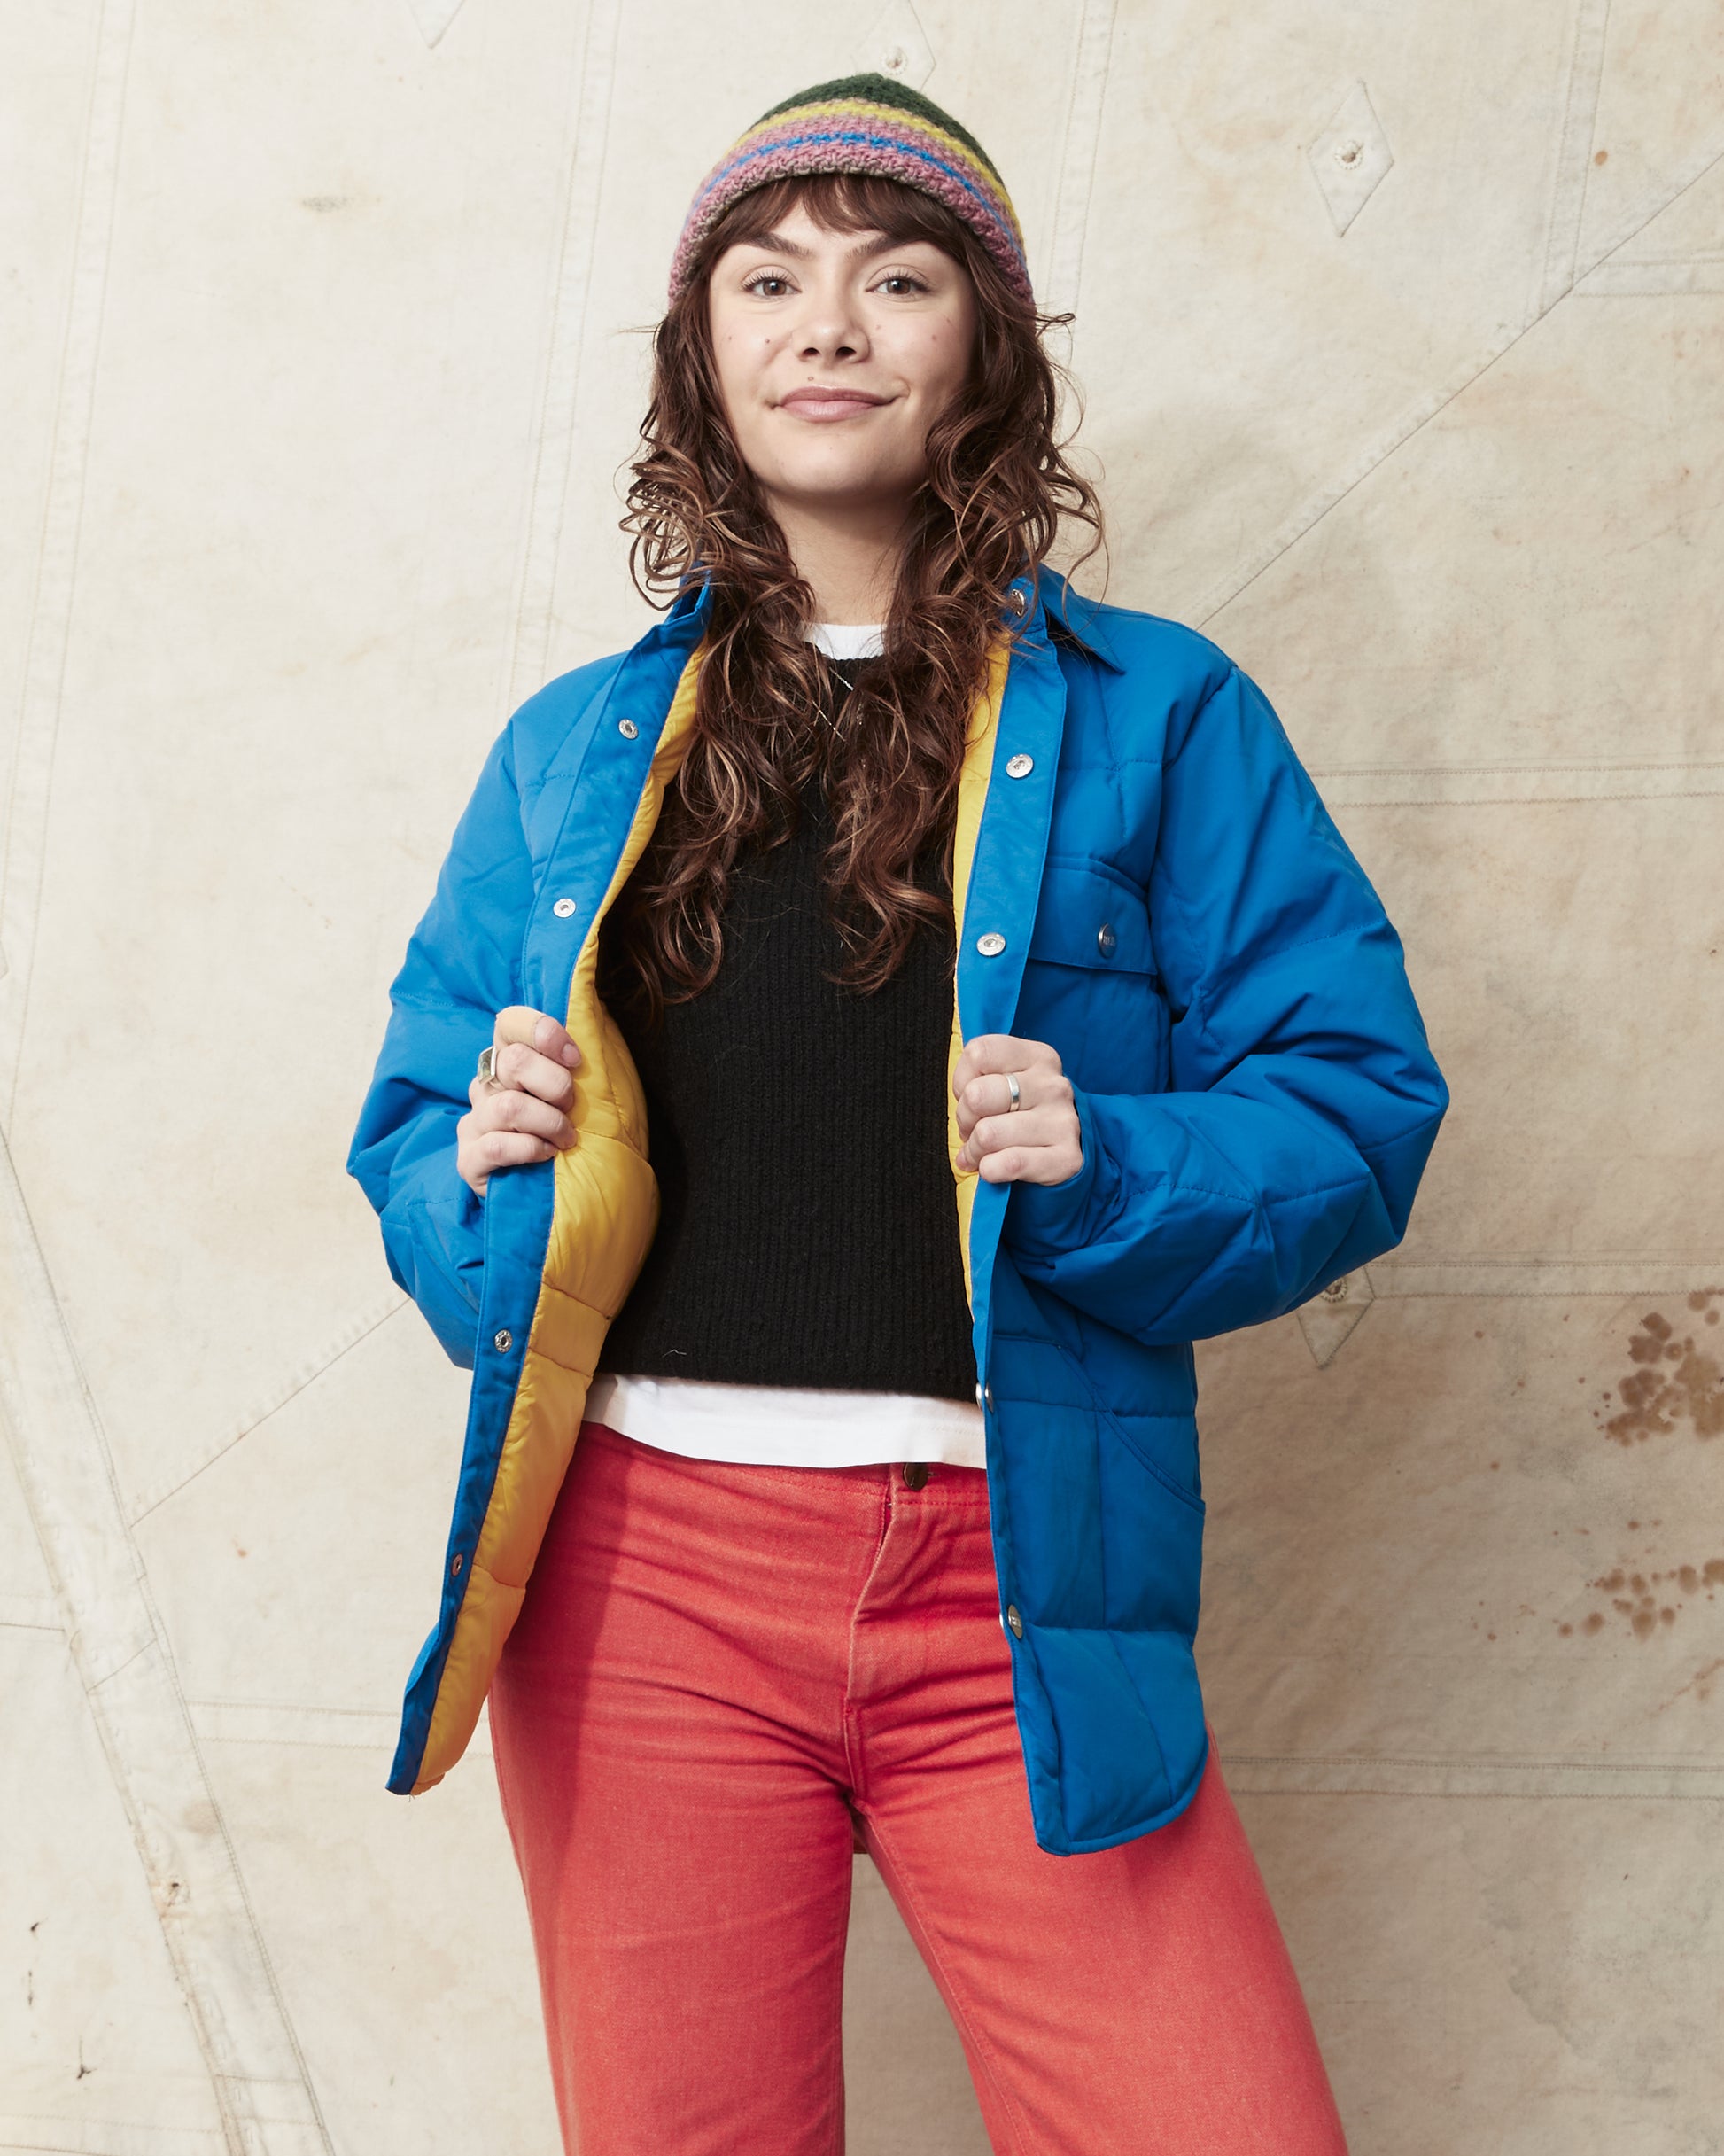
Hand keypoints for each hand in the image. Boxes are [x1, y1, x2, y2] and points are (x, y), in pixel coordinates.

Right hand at [456, 1006, 581, 1196]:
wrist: (568, 1194)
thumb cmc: (580, 1133)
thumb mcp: (589, 1089)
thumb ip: (582, 1055)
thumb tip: (593, 1014)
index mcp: (510, 1060)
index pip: (509, 1023)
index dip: (544, 1033)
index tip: (576, 1059)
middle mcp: (485, 1085)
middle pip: (512, 1061)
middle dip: (556, 1084)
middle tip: (573, 1107)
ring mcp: (473, 1122)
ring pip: (509, 1106)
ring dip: (550, 1122)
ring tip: (567, 1139)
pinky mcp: (469, 1160)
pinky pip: (497, 1146)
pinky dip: (531, 1149)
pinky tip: (548, 1156)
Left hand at [952, 1033, 1082, 1185]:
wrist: (1065, 1150)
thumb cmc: (1022, 1112)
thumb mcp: (1005, 1080)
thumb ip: (980, 1077)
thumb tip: (961, 1100)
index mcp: (1038, 1057)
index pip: (978, 1054)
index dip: (961, 1081)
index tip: (970, 1096)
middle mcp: (1053, 1086)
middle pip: (977, 1096)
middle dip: (965, 1119)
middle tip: (972, 1130)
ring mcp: (1063, 1122)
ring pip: (988, 1134)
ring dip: (974, 1150)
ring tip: (981, 1152)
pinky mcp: (1067, 1158)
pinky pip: (1010, 1164)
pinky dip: (990, 1170)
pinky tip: (993, 1168)